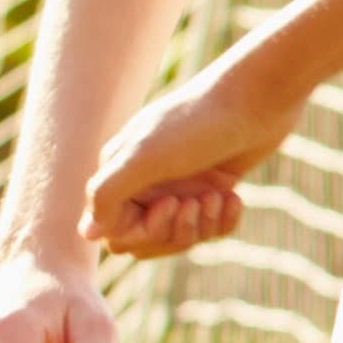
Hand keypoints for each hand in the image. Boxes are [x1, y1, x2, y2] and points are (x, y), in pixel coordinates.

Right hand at [80, 62, 302, 257]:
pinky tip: (234, 197)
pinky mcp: (210, 191)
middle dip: (174, 232)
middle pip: (147, 241)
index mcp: (119, 172)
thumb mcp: (145, 157)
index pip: (115, 232)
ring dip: (201, 225)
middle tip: (195, 203)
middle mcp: (145, 183)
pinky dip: (224, 220)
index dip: (143, 230)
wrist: (256, 100)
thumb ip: (108, 192)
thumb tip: (86, 233)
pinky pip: (209, 229)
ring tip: (218, 196)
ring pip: (179, 238)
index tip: (170, 204)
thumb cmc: (196, 125)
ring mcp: (179, 188)